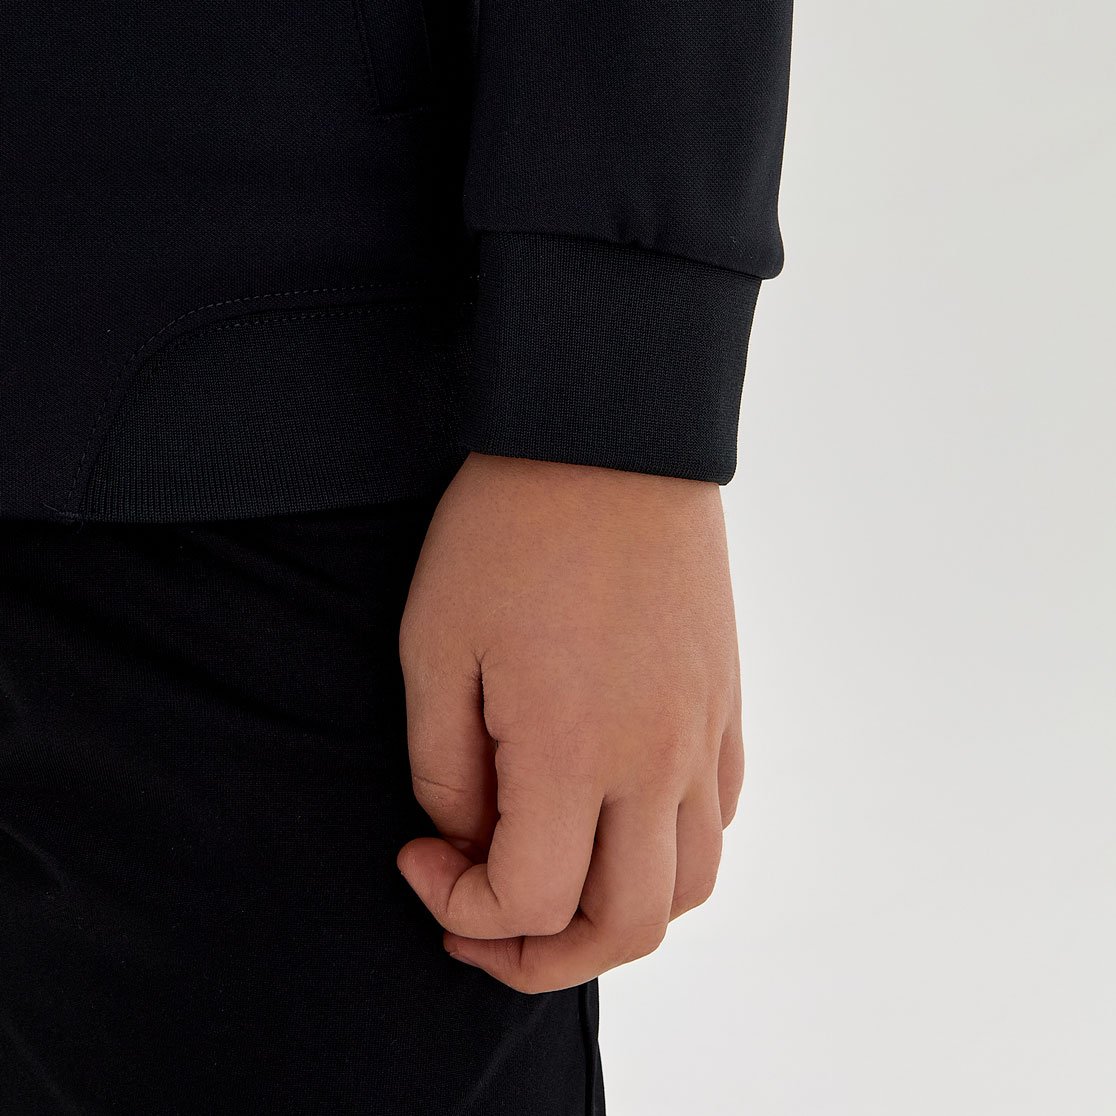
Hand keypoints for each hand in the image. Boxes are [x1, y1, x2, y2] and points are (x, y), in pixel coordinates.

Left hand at [396, 451, 743, 992]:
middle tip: (482, 923)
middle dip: (542, 958)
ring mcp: (703, 732)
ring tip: (557, 884)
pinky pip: (717, 815)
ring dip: (617, 916)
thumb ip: (446, 768)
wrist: (609, 439)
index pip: (531, 903)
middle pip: (626, 929)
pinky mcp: (724, 702)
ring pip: (690, 887)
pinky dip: (668, 851)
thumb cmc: (508, 530)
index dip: (459, 907)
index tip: (417, 855)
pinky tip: (614, 816)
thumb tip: (468, 838)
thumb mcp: (436, 646)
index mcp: (574, 752)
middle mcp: (656, 761)